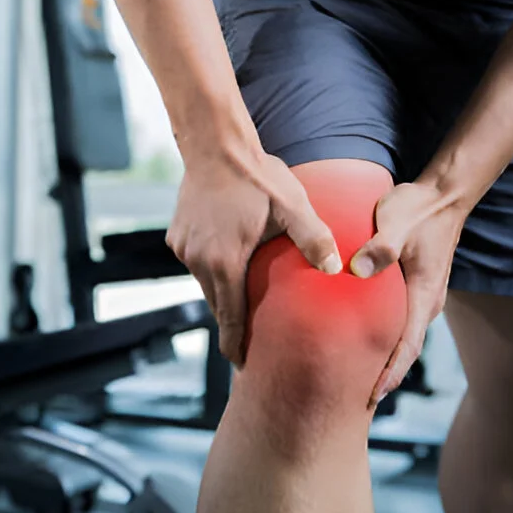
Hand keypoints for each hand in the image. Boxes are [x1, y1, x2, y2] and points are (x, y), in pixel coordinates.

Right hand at [167, 147, 342, 366]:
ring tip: (242, 301)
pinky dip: (212, 267)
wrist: (215, 145)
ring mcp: (183, 248)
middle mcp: (198, 261)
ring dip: (223, 291)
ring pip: (206, 283)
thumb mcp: (293, 206)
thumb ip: (314, 239)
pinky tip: (230, 260)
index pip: (229, 318)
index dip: (236, 345)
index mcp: (225, 262)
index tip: (243, 367)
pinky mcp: (176, 235)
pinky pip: (196, 262)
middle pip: (217, 303)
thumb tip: (337, 270)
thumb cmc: (257, 176)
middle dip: (232, 321)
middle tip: (249, 340)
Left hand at [349, 180, 467, 406]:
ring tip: (355, 378)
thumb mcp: (396, 222)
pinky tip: (361, 341)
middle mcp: (426, 302)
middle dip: (382, 376)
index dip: (389, 373)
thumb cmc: (418, 208)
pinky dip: (382, 336)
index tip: (371, 396)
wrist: (443, 194)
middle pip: (404, 350)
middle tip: (354, 401)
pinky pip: (398, 320)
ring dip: (382, 357)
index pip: (407, 346)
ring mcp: (422, 295)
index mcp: (425, 294)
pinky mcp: (414, 286)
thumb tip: (358, 271)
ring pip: (401, 336)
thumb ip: (379, 246)